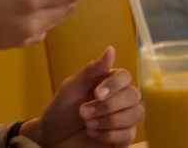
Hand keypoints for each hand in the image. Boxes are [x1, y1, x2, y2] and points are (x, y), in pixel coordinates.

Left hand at [21, 46, 142, 146]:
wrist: (52, 136)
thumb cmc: (61, 109)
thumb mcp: (73, 86)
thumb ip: (93, 69)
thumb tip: (111, 49)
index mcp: (109, 82)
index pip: (125, 76)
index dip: (114, 85)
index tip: (96, 94)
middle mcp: (120, 99)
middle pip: (133, 95)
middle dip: (107, 106)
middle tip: (84, 112)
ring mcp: (123, 119)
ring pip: (136, 115)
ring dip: (109, 120)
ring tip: (87, 124)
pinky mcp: (122, 139)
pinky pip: (129, 135)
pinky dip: (108, 135)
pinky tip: (92, 133)